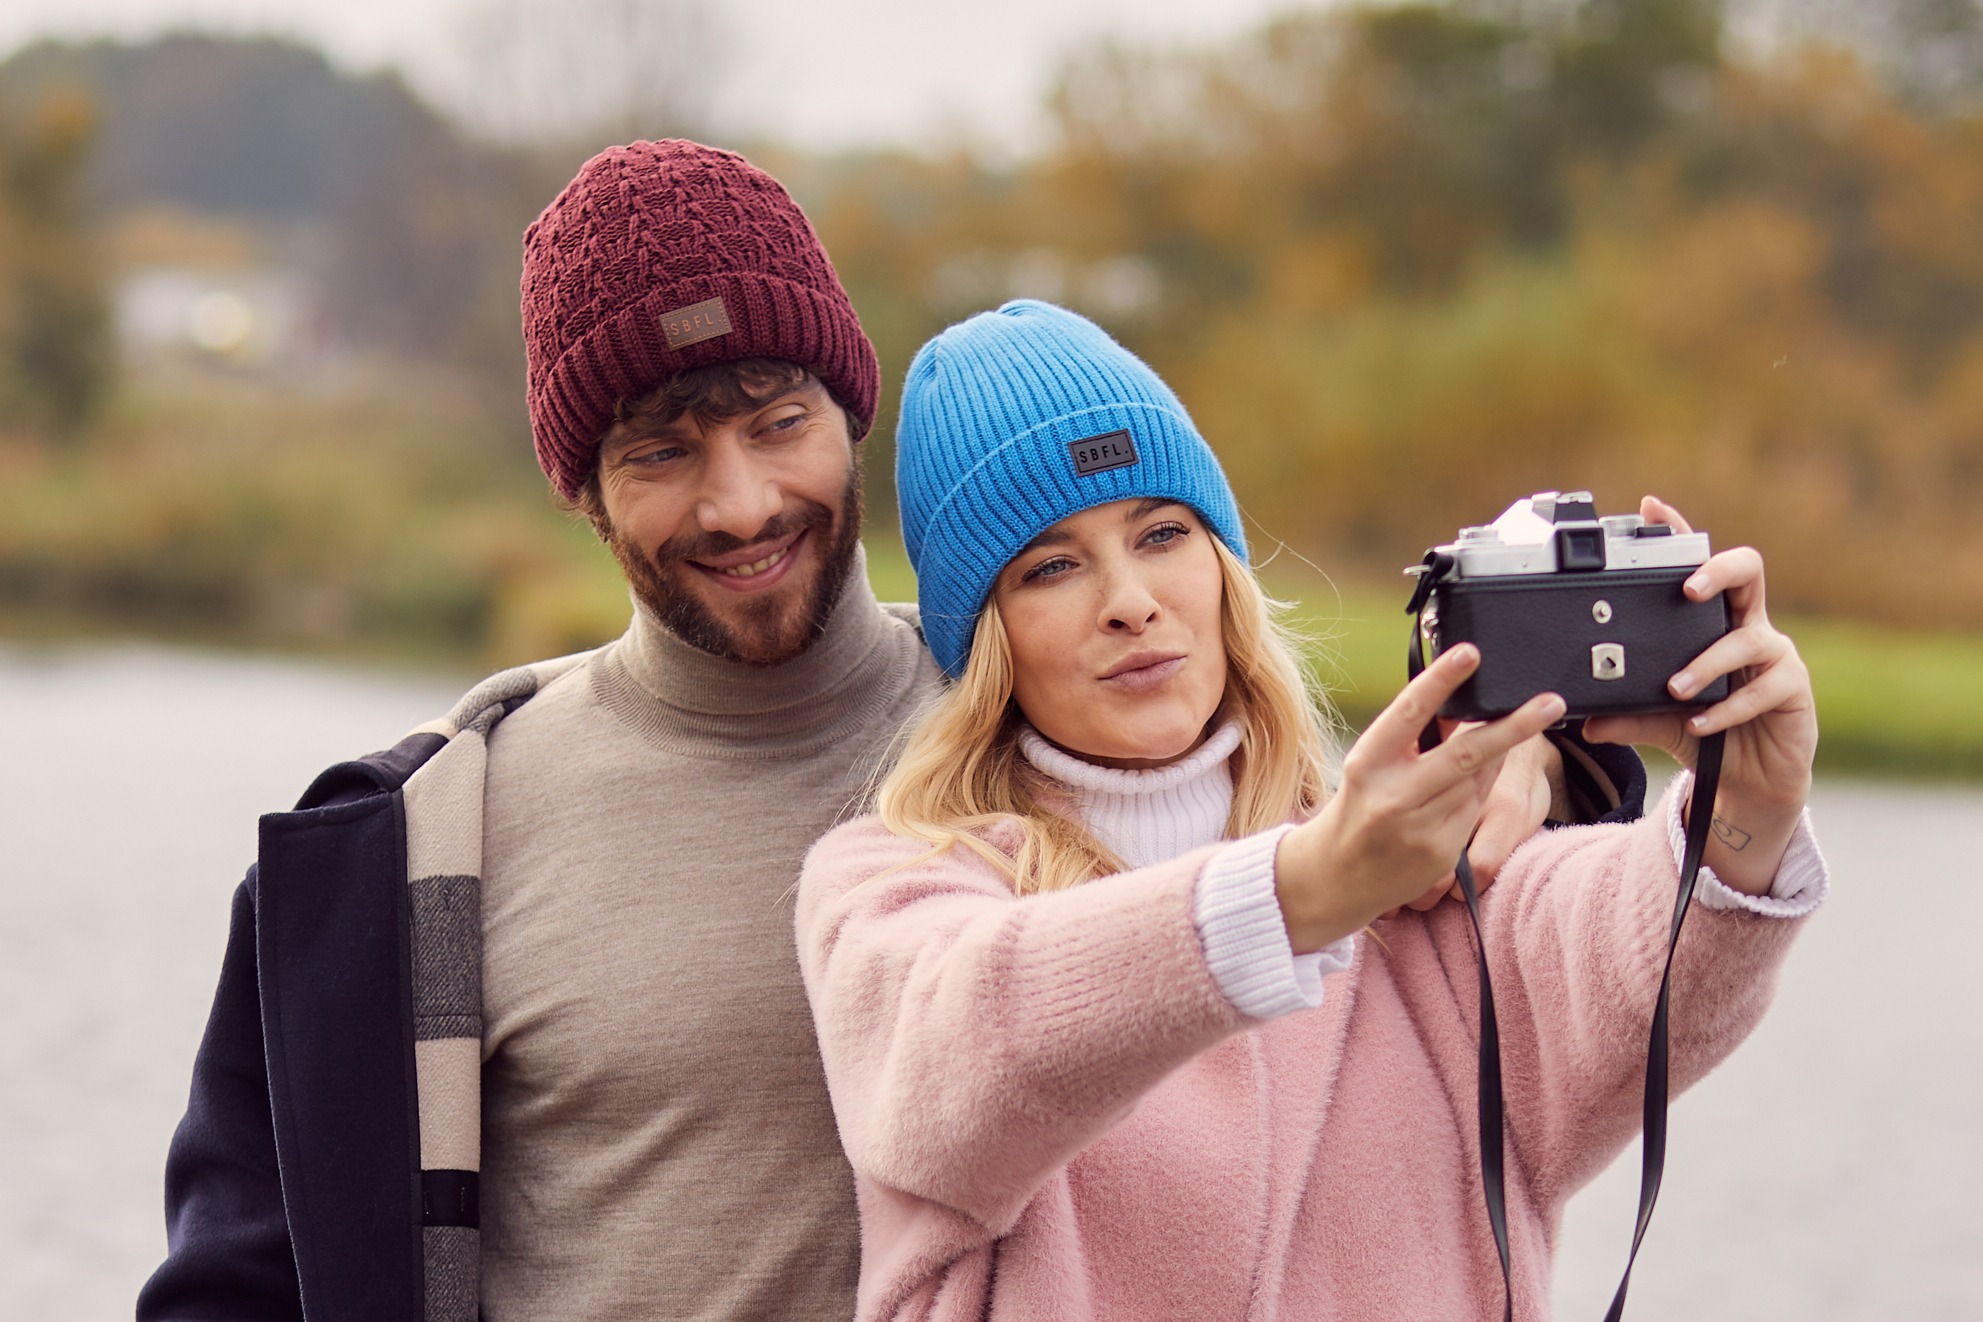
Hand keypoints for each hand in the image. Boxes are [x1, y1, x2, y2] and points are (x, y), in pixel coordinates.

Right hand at [1273, 644, 1566, 951]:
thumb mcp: (1372, 766)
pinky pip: (1474, 811)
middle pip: (1466, 754)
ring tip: (1491, 746)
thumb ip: (1413, 739)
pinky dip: (1479, 793)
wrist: (1336, 875)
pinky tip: (1464, 790)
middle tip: (1551, 703)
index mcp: (1368, 762)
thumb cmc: (1358, 807)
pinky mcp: (1440, 854)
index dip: (1441, 680)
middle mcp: (1393, 795)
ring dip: (1493, 758)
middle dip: (1514, 727)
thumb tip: (1463, 707)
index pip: (1410, 713)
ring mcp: (1419, 828)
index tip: (1470, 653)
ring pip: (1478, 781)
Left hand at [1582, 495, 1817, 894]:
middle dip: (1717, 570)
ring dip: (1707, 663)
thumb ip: (1626, 715)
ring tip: (1676, 688)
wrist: (1751, 780)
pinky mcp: (1792, 689)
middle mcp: (1747, 626)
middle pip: (1747, 570)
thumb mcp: (1657, 720)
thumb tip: (1582, 721)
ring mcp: (1774, 655)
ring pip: (1748, 638)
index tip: (1650, 508)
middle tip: (1687, 589)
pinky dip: (1726, 708)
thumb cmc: (1705, 731)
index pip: (1700, 565)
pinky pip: (1763, 689)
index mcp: (1712, 621)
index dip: (1680, 533)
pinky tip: (1699, 722)